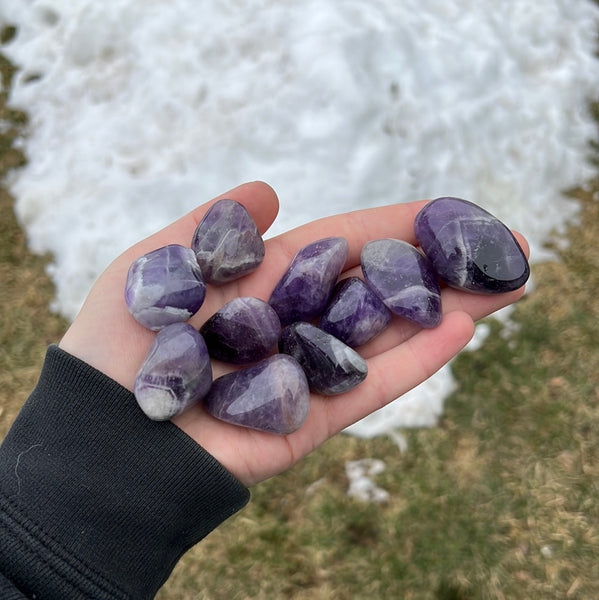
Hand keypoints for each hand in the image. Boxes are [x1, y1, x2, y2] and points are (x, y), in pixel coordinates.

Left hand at [59, 181, 527, 485]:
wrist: (104, 440)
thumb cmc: (119, 345)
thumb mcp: (156, 264)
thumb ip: (215, 226)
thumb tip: (268, 187)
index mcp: (264, 280)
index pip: (347, 244)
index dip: (401, 226)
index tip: (454, 213)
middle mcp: (296, 321)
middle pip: (382, 289)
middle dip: (442, 268)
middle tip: (507, 251)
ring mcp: (309, 371)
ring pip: (389, 335)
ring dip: (447, 310)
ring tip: (506, 285)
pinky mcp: (313, 419)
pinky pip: (371, 388)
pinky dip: (414, 362)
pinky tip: (459, 329)